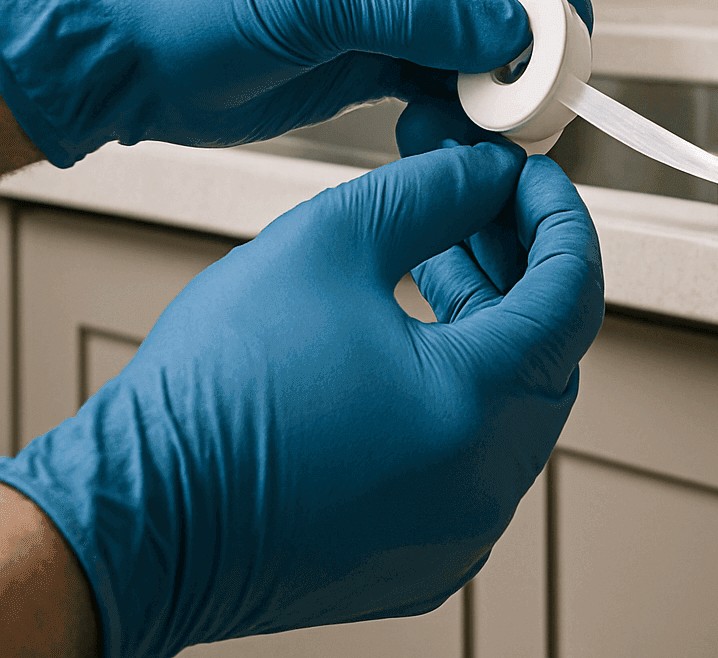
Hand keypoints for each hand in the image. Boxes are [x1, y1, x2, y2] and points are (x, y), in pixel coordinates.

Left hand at [0, 0, 588, 166]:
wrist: (123, 56)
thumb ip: (430, 9)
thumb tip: (517, 32)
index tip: (558, 8)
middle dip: (528, 23)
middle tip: (547, 77)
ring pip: (482, 27)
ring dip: (500, 73)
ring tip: (505, 115)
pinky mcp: (379, 50)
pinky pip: (449, 74)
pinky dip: (463, 104)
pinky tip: (457, 128)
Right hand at [0, 120, 603, 655]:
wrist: (130, 520)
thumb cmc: (208, 401)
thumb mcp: (325, 245)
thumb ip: (431, 196)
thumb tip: (486, 177)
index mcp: (477, 410)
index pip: (572, 295)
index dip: (559, 220)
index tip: (532, 179)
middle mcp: (486, 484)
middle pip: (548, 350)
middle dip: (522, 266)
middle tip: (485, 206)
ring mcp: (460, 530)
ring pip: (513, 403)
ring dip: (490, 324)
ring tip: (440, 254)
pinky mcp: (425, 554)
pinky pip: (474, 456)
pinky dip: (461, 390)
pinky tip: (415, 335)